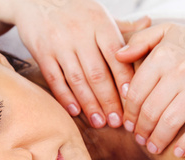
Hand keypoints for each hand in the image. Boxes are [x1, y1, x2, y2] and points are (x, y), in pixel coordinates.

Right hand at [10, 0, 133, 127]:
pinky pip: (55, 79)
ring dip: (89, 104)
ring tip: (100, 122)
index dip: (124, 80)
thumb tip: (149, 23)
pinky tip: (76, 112)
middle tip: (118, 121)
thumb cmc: (74, 10)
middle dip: (109, 100)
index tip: (133, 100)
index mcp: (99, 23)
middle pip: (97, 73)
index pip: (116, 56)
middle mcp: (80, 33)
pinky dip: (65, 97)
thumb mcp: (99, 13)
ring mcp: (59, 43)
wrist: (35, 0)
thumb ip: (123, 26)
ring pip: (77, 79)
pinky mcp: (42, 52)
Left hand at [117, 23, 184, 156]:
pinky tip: (179, 153)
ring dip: (159, 140)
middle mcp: (181, 69)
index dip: (129, 114)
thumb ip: (140, 41)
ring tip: (154, 147)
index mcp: (163, 55)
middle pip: (151, 110)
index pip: (136, 92)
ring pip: (171, 121)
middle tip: (140, 140)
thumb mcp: (167, 32)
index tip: (129, 126)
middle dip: (142, 130)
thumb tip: (118, 56)